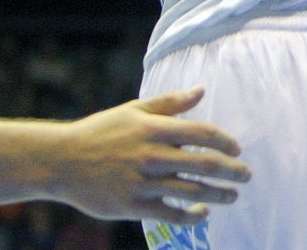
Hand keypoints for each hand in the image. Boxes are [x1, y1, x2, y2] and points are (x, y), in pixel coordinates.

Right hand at [49, 87, 249, 223]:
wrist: (60, 161)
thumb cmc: (101, 131)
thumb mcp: (134, 110)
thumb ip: (170, 103)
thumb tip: (201, 90)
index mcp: (154, 128)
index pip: (202, 133)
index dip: (224, 141)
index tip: (237, 149)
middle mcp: (151, 155)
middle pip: (203, 164)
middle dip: (231, 170)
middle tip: (247, 175)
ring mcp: (141, 183)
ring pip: (191, 191)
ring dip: (218, 195)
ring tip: (232, 196)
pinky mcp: (131, 206)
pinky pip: (169, 214)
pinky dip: (191, 216)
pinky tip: (202, 213)